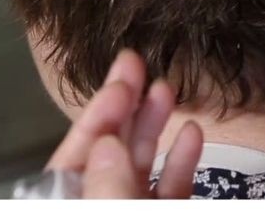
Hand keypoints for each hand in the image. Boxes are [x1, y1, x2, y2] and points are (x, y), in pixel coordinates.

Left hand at [45, 49, 202, 198]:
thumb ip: (107, 187)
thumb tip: (108, 143)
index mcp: (72, 204)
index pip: (73, 156)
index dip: (96, 117)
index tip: (118, 86)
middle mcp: (101, 202)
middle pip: (109, 151)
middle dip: (124, 105)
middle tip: (135, 63)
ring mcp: (134, 208)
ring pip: (140, 164)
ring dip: (153, 124)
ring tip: (164, 89)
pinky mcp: (164, 214)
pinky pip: (171, 187)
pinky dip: (182, 160)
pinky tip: (192, 132)